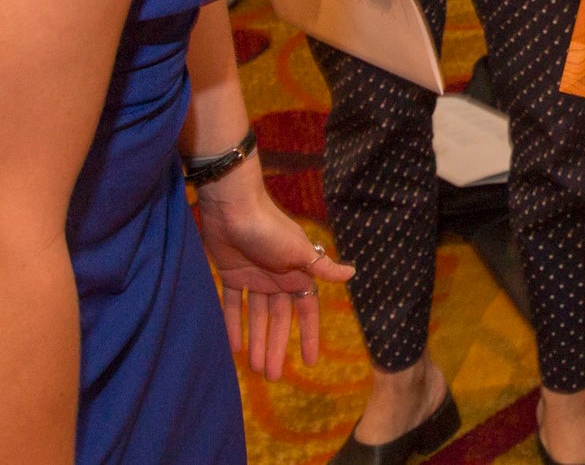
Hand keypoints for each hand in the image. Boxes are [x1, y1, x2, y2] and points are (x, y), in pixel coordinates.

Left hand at [195, 160, 353, 378]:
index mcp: (297, 273)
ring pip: (258, 317)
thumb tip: (353, 273)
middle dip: (277, 347)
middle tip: (273, 376)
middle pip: (280, 320)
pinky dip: (234, 325)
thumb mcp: (299, 251)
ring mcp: (255, 278)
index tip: (312, 362)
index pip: (307, 310)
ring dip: (258, 341)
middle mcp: (278, 279)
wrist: (234, 209)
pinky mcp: (231, 276)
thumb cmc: (270, 228)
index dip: (309, 335)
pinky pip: (233, 306)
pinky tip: (234, 347)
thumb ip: (322, 266)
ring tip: (255, 369)